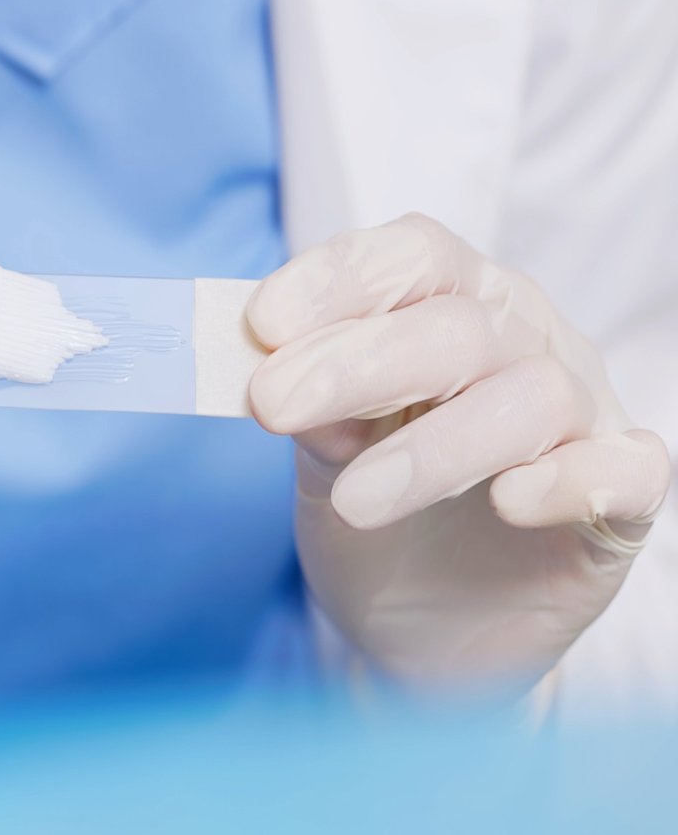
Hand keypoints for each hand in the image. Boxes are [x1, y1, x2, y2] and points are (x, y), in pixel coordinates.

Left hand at [246, 213, 669, 697]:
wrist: (421, 631)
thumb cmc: (372, 512)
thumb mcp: (323, 455)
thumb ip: (309, 411)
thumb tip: (266, 373)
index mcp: (450, 306)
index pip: (413, 257)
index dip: (339, 279)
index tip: (261, 323)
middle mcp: (524, 344)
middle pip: (457, 326)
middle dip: (357, 362)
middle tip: (271, 404)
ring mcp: (580, 420)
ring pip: (532, 397)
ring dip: (433, 447)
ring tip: (354, 502)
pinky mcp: (619, 505)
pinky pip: (625, 472)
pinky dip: (568, 481)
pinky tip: (508, 501)